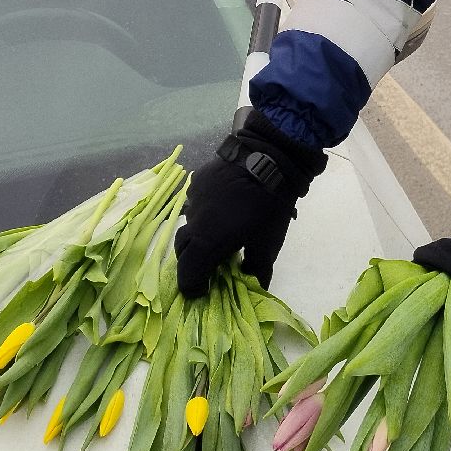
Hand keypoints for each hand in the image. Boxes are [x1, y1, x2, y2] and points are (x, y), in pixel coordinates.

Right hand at [174, 114, 324, 297]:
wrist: (267, 159)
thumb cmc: (267, 207)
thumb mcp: (267, 244)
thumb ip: (257, 269)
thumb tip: (254, 286)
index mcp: (206, 242)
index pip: (188, 274)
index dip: (193, 287)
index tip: (203, 291)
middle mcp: (193, 222)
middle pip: (183, 249)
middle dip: (192, 262)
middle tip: (209, 265)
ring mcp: (193, 198)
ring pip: (189, 223)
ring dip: (199, 234)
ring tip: (218, 233)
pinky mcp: (199, 179)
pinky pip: (196, 201)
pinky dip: (205, 211)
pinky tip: (222, 206)